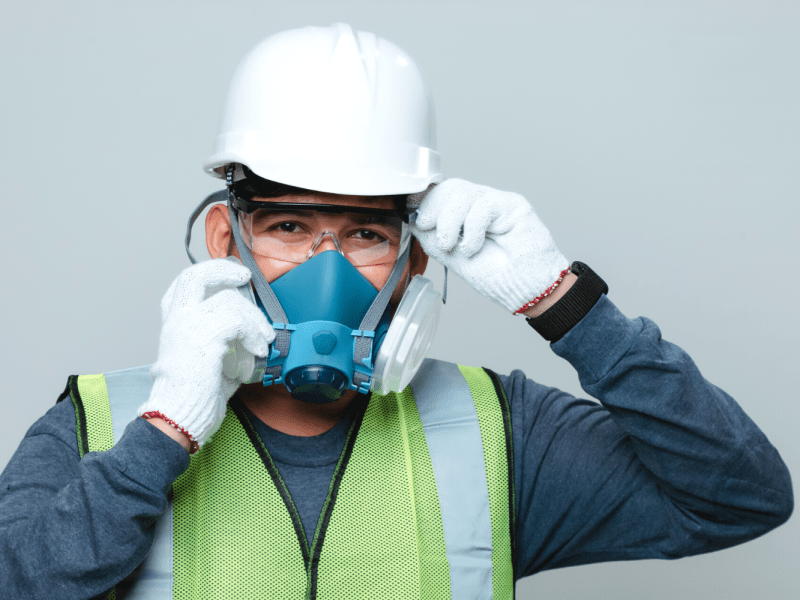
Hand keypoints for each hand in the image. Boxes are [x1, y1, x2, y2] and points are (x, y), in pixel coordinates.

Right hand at [138, 258, 273, 449]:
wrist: (178, 418)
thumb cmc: (195, 396)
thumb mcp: (210, 359)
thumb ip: (224, 340)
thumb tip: (251, 334)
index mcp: (175, 324)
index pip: (186, 283)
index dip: (211, 271)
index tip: (233, 274)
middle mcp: (176, 321)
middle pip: (194, 276)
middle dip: (224, 270)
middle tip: (246, 277)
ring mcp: (187, 328)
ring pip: (228, 301)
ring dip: (254, 317)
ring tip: (263, 337)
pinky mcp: (202, 340)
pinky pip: (237, 323)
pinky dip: (254, 334)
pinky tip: (258, 350)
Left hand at [409, 178, 569, 312]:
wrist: (525, 289)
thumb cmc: (497, 278)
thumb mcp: (454, 258)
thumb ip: (434, 238)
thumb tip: (413, 220)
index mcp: (465, 218)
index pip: (442, 195)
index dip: (425, 200)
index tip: (416, 216)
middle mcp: (480, 208)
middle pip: (450, 187)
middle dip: (433, 208)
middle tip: (429, 228)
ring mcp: (496, 204)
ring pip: (462, 192)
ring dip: (450, 221)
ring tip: (454, 245)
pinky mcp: (512, 205)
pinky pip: (482, 204)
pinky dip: (472, 228)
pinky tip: (474, 246)